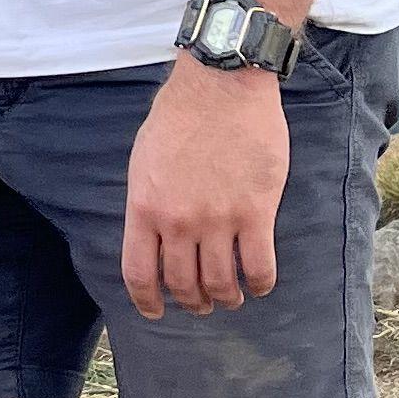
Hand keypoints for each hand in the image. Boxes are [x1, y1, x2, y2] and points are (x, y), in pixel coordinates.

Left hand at [121, 57, 286, 316]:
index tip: (155, 311)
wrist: (221, 86)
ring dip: (226, 298)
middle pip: (182, 285)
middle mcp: (178, 221)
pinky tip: (259, 285)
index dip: (147, 302)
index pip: (140, 274)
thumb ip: (148, 202)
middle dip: (192, 302)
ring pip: (220, 283)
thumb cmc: (180, 116)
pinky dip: (259, 284)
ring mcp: (217, 219)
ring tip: (230, 296)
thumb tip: (153, 235)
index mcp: (144, 208)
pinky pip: (259, 267)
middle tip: (202, 303)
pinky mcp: (256, 212)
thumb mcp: (143, 160)